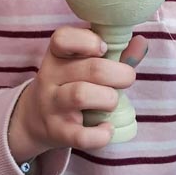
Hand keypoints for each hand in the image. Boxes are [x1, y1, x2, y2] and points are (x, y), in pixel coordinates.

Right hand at [8, 26, 147, 161]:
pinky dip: (100, 135)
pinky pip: (81, 136)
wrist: (34, 119)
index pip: (62, 38)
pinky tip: (107, 129)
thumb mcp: (83, 65)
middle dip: (119, 74)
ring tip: (112, 102)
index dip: (87, 41)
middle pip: (91, 69)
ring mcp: (52, 105)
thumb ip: (115, 53)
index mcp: (57, 55)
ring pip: (82, 95)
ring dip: (109, 99)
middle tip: (127, 79)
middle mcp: (50, 77)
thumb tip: (141, 42)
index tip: (103, 48)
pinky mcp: (58, 132)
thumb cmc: (69, 84)